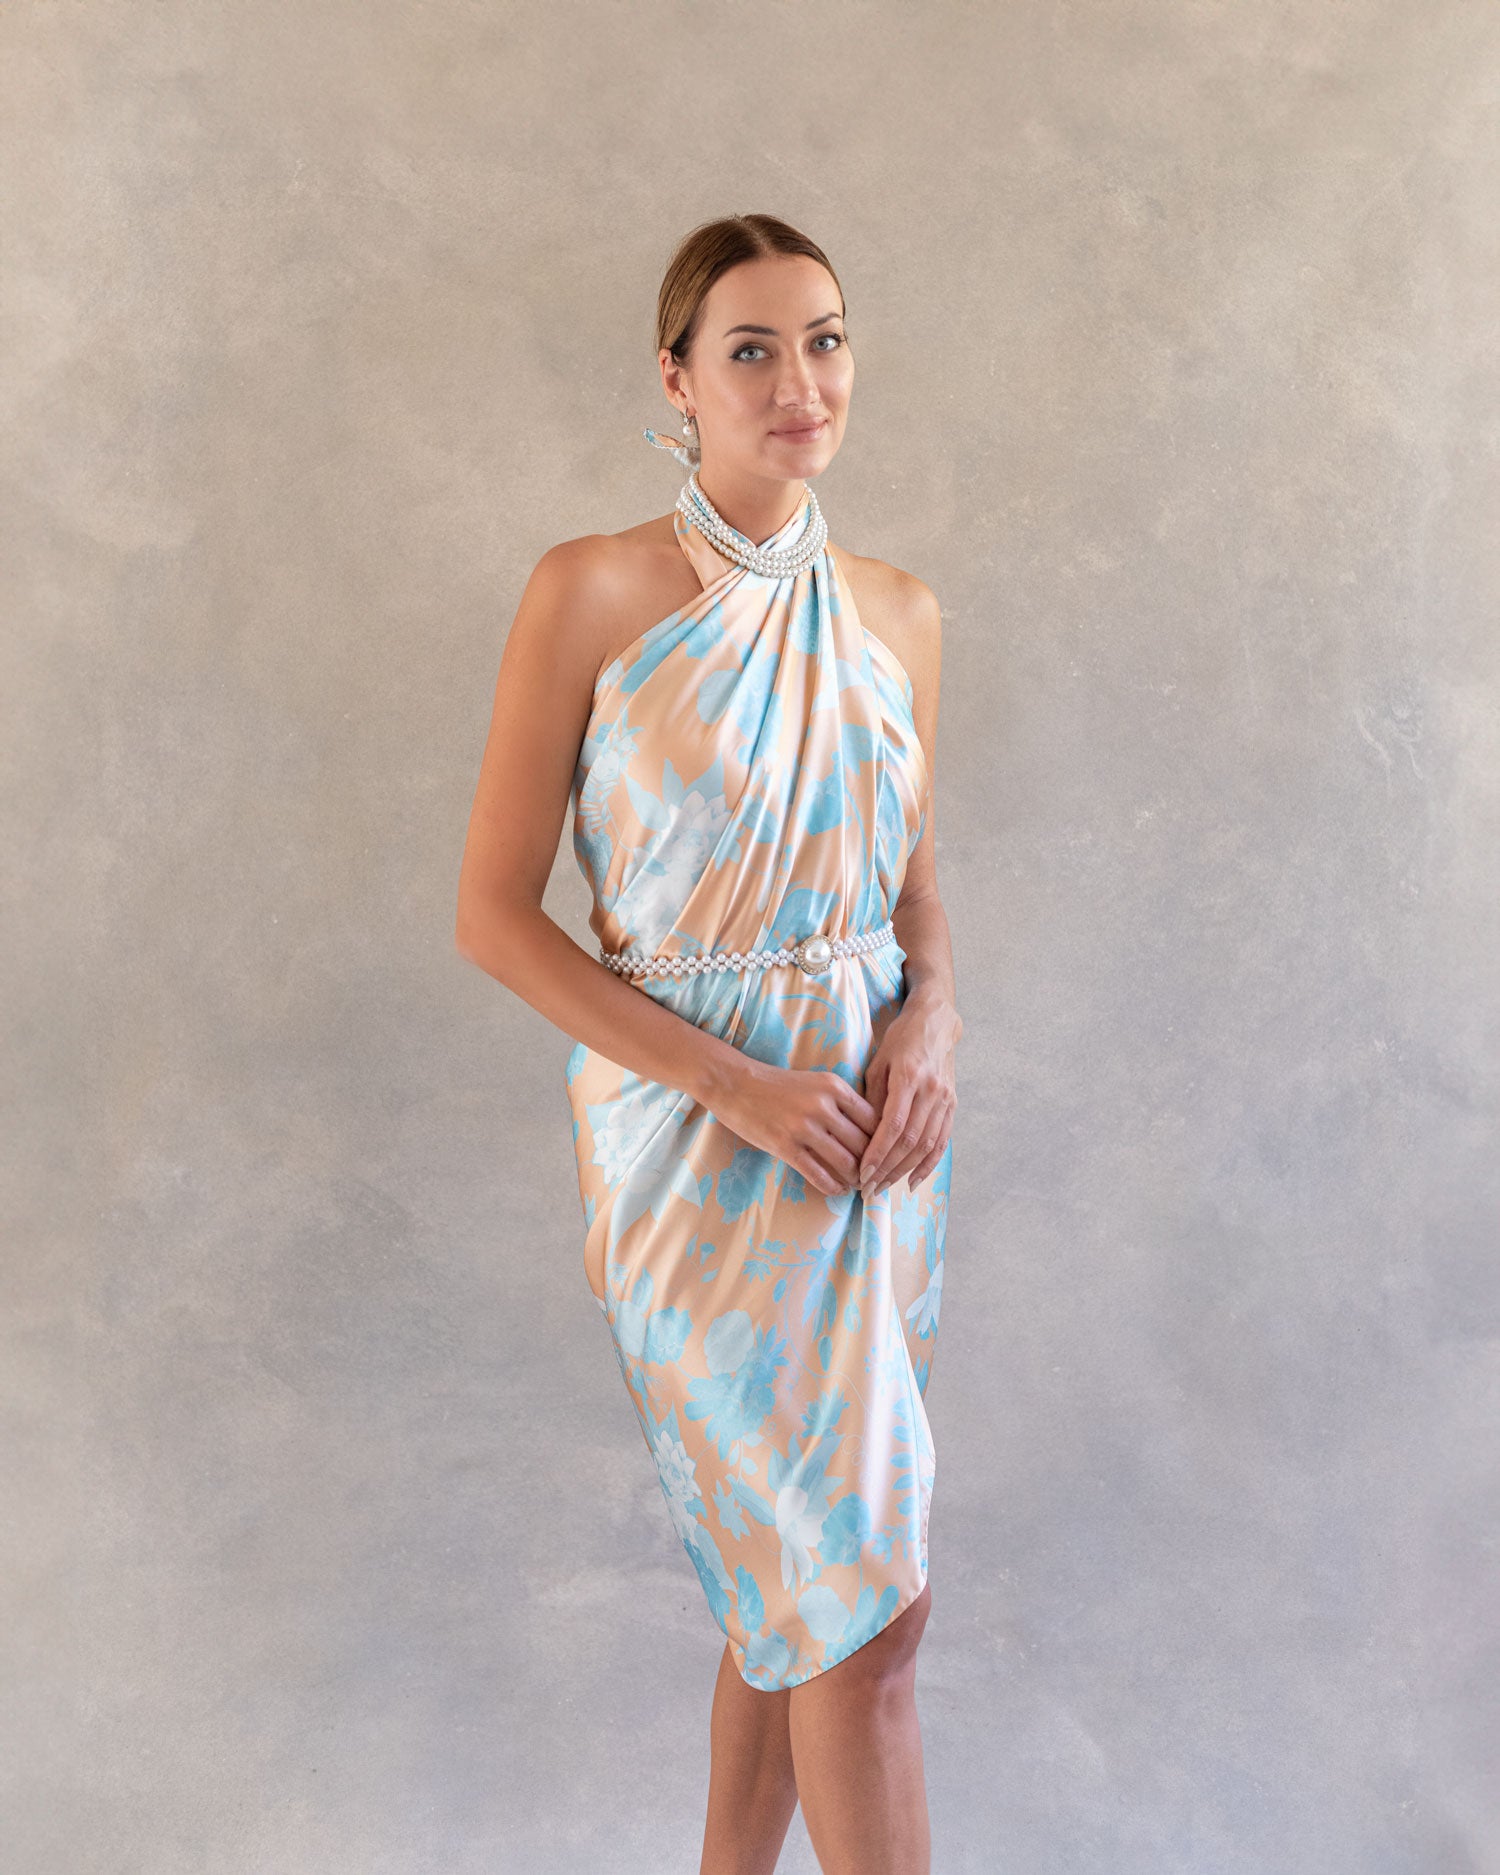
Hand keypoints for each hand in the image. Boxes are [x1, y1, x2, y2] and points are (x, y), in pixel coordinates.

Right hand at [711, 1061, 878, 1198]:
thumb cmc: (778, 1085)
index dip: (883, 1142)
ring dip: (855, 1178)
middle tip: (875, 1177)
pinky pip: (817, 1174)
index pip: (873, 1120)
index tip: (884, 1155)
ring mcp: (803, 1127)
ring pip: (844, 1162)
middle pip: (863, 1144)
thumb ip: (841, 1102)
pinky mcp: (785, 1146)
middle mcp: (823, 1106)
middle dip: (872, 1164)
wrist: (735, 1084)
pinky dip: (832, 1186)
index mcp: (834, 1086)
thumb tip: (871, 1132)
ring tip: (858, 1185)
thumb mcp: (816, 1082)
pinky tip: (837, 1190)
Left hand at [858, 993, 960, 1196]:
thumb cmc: (900, 1042)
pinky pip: (941, 1141)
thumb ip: (872, 1097)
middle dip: (888, 1169)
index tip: (863, 1173)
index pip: (893, 1125)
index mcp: (909, 1078)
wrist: (936, 1024)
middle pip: (910, 1141)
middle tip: (869, 1188)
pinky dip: (928, 1164)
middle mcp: (931, 1091)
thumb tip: (862, 1135)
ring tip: (885, 1187)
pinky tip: (912, 1181)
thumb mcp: (878, 1063)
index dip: (878, 1153)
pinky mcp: (952, 1105)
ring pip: (926, 1145)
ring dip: (905, 1171)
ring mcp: (945, 1099)